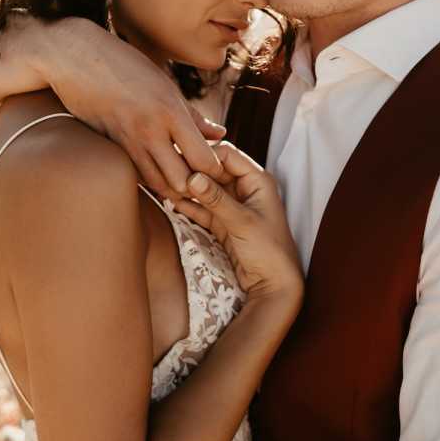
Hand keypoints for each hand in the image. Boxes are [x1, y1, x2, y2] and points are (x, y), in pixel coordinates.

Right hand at [40, 19, 226, 198]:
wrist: (76, 58)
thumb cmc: (126, 66)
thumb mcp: (166, 85)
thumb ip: (194, 116)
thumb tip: (220, 134)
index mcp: (172, 111)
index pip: (204, 160)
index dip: (214, 170)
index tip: (215, 167)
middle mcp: (151, 130)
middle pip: (183, 181)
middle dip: (195, 187)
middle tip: (200, 181)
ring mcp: (128, 141)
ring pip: (158, 184)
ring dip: (172, 188)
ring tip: (181, 181)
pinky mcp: (111, 146)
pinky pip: (137, 174)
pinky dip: (151, 180)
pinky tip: (158, 173)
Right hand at [175, 142, 303, 302]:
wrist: (273, 285)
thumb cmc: (269, 251)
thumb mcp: (242, 222)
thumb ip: (216, 200)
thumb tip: (192, 178)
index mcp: (258, 180)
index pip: (227, 155)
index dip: (205, 155)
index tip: (182, 158)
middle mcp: (245, 188)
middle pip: (213, 170)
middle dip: (192, 171)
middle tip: (169, 171)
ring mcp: (233, 205)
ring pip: (206, 190)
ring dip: (188, 189)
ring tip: (165, 186)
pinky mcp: (223, 222)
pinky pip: (202, 208)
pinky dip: (189, 206)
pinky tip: (171, 202)